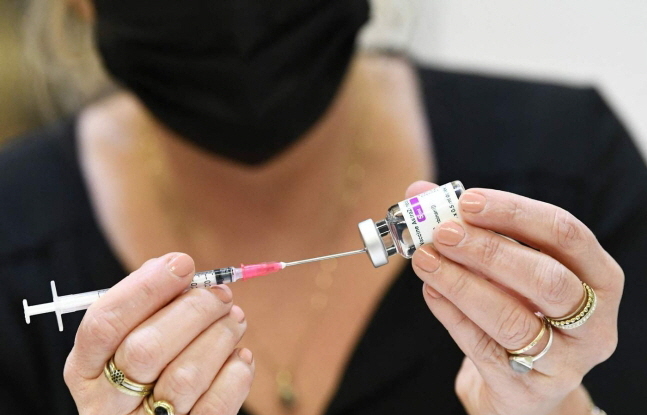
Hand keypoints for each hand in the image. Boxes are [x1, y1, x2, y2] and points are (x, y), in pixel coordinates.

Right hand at [64, 253, 253, 414]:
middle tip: (221, 294)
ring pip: (184, 377)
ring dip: (219, 337)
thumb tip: (177, 266)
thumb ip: (148, 303)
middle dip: (193, 311)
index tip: (182, 263)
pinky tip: (239, 355)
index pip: (104, 323)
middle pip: (145, 350)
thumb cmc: (150, 365)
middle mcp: (105, 403)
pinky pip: (214, 406)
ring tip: (235, 319)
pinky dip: (234, 373)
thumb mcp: (132, 335)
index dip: (146, 288)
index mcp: (86, 368)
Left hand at [409, 182, 622, 414]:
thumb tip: (418, 194)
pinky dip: (452, 314)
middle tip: (443, 233)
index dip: (515, 213)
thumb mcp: (507, 268)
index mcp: (599, 279)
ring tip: (425, 260)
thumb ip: (469, 227)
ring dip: (462, 283)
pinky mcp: (528, 391)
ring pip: (513, 319)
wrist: (524, 385)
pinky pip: (484, 347)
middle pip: (547, 279)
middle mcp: (593, 323)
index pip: (566, 235)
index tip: (468, 201)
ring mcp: (565, 362)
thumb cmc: (520, 310)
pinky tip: (431, 290)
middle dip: (489, 250)